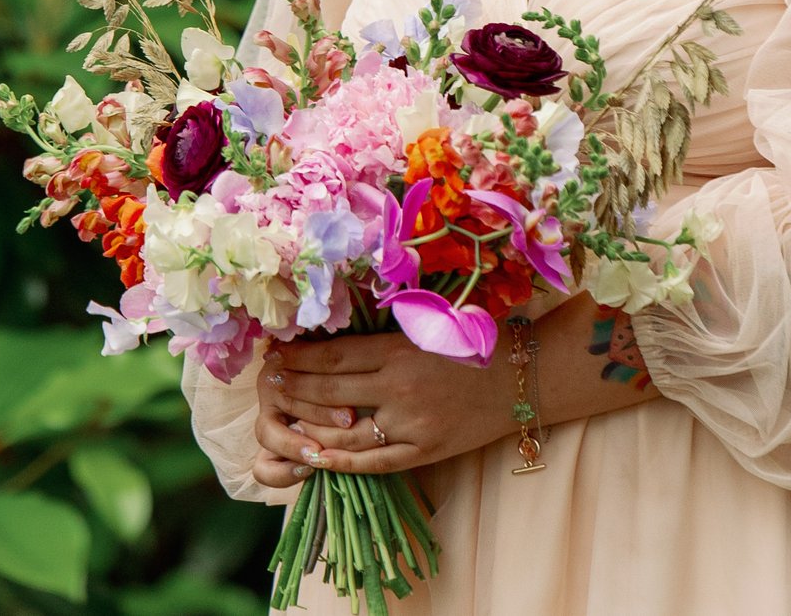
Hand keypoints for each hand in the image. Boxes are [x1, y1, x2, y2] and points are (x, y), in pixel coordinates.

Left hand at [248, 332, 509, 489]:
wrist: (521, 379)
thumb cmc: (471, 344)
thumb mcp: (425, 328)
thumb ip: (382, 335)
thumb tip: (329, 334)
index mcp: (399, 350)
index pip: (334, 355)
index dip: (299, 357)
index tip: (276, 354)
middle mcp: (400, 388)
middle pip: (330, 391)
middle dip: (294, 387)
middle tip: (269, 382)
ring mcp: (412, 424)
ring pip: (344, 431)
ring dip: (308, 425)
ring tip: (283, 418)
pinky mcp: (424, 451)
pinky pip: (374, 461)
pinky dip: (341, 461)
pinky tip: (315, 456)